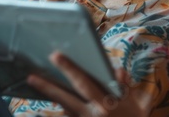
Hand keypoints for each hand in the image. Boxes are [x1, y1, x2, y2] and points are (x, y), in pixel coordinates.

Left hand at [27, 52, 149, 116]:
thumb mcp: (137, 106)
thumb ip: (127, 87)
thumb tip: (118, 72)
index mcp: (105, 104)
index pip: (83, 83)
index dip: (69, 69)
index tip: (56, 56)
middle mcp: (91, 115)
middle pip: (65, 98)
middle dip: (47, 87)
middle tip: (31, 77)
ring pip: (63, 110)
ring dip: (50, 98)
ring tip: (34, 85)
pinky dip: (58, 111)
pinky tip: (48, 104)